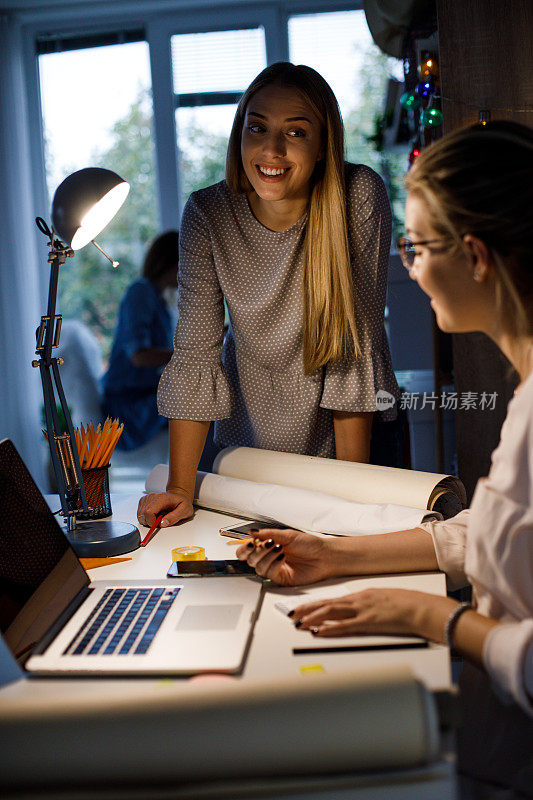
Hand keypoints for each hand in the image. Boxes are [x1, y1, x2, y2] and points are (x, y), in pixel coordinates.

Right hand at [137, 490, 193, 527]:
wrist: (178, 495)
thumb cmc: (182, 502)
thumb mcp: (185, 510)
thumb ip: (174, 517)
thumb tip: (162, 523)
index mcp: (161, 498)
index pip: (148, 512)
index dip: (152, 522)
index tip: (159, 524)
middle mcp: (152, 497)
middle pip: (142, 515)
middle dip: (150, 522)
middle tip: (161, 519)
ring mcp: (146, 498)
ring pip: (140, 516)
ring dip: (148, 520)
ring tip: (159, 516)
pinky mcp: (143, 501)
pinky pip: (139, 514)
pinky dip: (146, 518)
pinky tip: (155, 515)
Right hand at [236, 528, 334, 586]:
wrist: (324, 556)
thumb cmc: (310, 545)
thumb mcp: (288, 535)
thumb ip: (268, 534)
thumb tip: (252, 532)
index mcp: (269, 545)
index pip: (248, 549)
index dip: (245, 547)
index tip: (250, 542)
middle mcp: (269, 558)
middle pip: (249, 559)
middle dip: (255, 551)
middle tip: (264, 544)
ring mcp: (274, 569)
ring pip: (258, 567)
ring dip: (266, 556)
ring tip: (279, 548)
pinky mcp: (281, 578)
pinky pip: (269, 573)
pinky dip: (273, 564)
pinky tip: (282, 557)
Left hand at [292, 588, 434, 638]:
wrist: (419, 607)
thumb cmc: (406, 604)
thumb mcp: (383, 599)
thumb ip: (368, 604)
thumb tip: (358, 611)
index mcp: (362, 595)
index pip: (332, 599)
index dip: (315, 604)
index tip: (302, 608)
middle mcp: (358, 600)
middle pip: (327, 604)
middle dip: (308, 609)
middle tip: (292, 614)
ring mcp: (362, 611)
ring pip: (331, 612)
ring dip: (313, 618)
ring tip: (299, 622)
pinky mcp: (369, 623)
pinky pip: (345, 626)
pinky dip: (330, 629)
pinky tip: (319, 631)